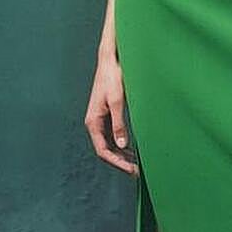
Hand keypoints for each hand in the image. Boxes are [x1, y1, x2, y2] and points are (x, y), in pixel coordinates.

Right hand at [84, 52, 139, 176]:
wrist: (110, 60)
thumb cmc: (112, 77)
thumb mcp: (117, 101)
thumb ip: (119, 124)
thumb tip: (122, 145)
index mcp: (93, 122)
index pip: (103, 151)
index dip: (117, 162)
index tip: (131, 169)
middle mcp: (95, 123)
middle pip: (106, 150)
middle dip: (121, 161)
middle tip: (137, 171)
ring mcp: (101, 119)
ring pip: (110, 144)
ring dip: (122, 154)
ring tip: (137, 163)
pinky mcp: (107, 114)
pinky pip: (113, 135)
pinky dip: (123, 144)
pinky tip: (134, 148)